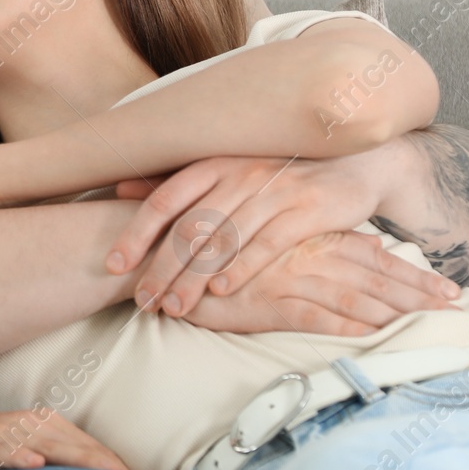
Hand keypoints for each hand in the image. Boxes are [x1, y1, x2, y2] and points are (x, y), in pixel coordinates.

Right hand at [0, 409, 130, 469]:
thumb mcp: (20, 454)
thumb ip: (51, 461)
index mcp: (42, 424)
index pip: (86, 444)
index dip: (112, 462)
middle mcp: (28, 423)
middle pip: (75, 443)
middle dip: (105, 463)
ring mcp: (4, 433)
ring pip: (48, 444)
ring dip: (77, 459)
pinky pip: (4, 451)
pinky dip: (20, 456)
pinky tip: (36, 465)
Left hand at [107, 150, 458, 316]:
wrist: (354, 163)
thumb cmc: (279, 172)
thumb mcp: (228, 169)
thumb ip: (178, 182)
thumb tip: (122, 188)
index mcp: (216, 162)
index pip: (166, 198)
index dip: (137, 232)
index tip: (114, 265)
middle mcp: (240, 172)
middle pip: (190, 226)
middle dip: (162, 268)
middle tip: (142, 301)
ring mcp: (273, 190)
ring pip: (224, 239)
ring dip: (194, 278)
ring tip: (174, 307)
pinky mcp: (305, 209)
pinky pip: (266, 242)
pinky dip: (241, 267)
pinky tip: (221, 291)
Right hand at [183, 229, 457, 335]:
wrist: (172, 253)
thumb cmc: (226, 250)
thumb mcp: (282, 236)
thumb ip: (328, 239)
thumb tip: (373, 246)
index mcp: (315, 237)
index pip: (376, 258)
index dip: (414, 274)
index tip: (450, 291)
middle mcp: (309, 252)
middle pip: (377, 278)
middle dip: (419, 295)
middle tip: (459, 310)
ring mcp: (290, 275)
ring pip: (355, 297)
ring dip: (395, 314)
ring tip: (432, 327)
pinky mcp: (269, 300)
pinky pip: (316, 317)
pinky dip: (347, 329)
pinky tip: (375, 338)